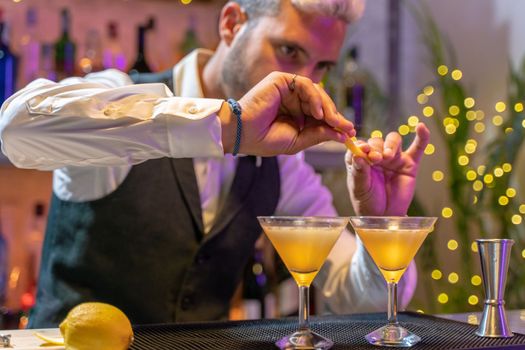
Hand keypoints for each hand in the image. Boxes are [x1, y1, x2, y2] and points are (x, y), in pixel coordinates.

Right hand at [220, 72, 354, 155]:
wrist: (243, 134)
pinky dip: (315, 97)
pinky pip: (306, 84)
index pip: (320, 115)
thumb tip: (342, 134)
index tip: (349, 132)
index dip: (335, 122)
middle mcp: (292, 99)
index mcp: (295, 113)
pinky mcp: (281, 80)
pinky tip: (318, 112)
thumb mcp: (298, 140)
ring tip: (332, 121)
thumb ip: (318, 135)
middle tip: (346, 127)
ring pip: (317, 92)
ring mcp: (287, 88)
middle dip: (335, 115)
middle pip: (321, 102)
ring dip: (327, 107)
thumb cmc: (264, 140)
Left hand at [346, 123, 429, 215]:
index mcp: (360, 159)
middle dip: (376, 148)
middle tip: (376, 159)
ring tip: (387, 156)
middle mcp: (376, 156)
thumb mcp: (360, 188)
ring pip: (393, 141)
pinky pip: (417, 148)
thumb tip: (358, 155)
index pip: (359, 146)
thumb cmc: (368, 201)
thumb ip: (359, 172)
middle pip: (377, 141)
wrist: (385, 216)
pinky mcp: (409, 164)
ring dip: (390, 145)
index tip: (363, 150)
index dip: (361, 146)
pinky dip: (421, 137)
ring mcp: (393, 158)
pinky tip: (421, 127)